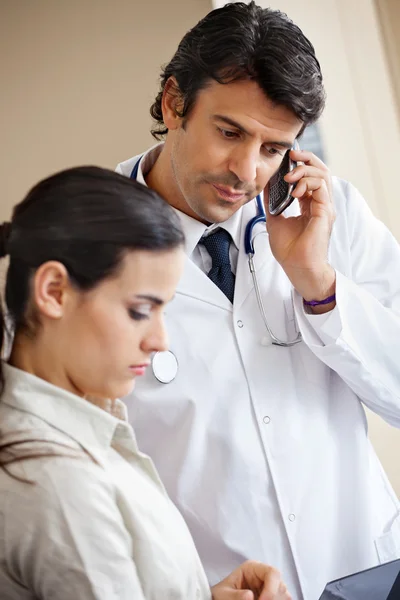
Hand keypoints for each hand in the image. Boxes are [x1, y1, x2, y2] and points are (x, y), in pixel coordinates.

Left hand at [211, 560, 290, 599]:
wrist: (221, 599)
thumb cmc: (221, 595)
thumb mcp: (223, 594)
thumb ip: (235, 595)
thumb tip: (249, 596)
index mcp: (253, 568)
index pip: (272, 572)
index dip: (271, 588)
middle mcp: (264, 576)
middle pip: (280, 585)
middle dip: (272, 598)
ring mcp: (269, 587)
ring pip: (284, 595)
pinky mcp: (270, 597)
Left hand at [265, 149, 335, 310]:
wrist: (297, 267)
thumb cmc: (289, 250)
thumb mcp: (275, 219)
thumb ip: (272, 202)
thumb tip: (265, 186)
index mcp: (310, 204)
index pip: (310, 176)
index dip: (300, 163)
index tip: (286, 158)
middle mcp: (320, 203)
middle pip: (320, 170)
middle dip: (306, 158)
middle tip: (291, 154)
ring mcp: (325, 207)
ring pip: (323, 174)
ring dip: (304, 170)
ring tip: (289, 176)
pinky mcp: (326, 212)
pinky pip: (321, 187)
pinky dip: (307, 182)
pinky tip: (295, 189)